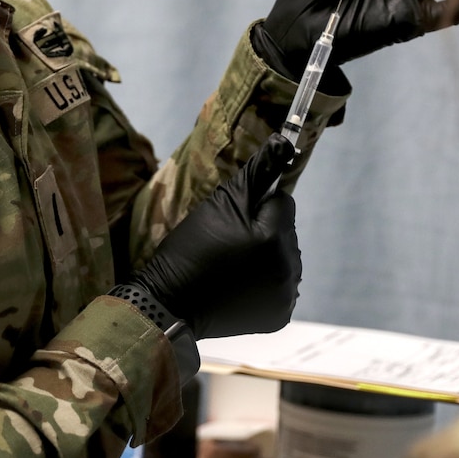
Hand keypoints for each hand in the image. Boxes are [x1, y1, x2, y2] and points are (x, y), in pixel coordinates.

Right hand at [129, 137, 301, 340]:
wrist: (171, 302)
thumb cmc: (191, 247)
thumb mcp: (220, 203)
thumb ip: (257, 173)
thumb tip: (283, 141)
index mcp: (273, 239)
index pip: (283, 203)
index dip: (257, 206)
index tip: (232, 220)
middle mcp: (287, 269)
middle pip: (287, 231)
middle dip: (264, 231)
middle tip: (229, 243)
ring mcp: (285, 296)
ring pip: (286, 257)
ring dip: (267, 255)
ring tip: (233, 264)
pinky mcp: (280, 315)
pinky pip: (282, 285)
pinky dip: (266, 282)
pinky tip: (240, 284)